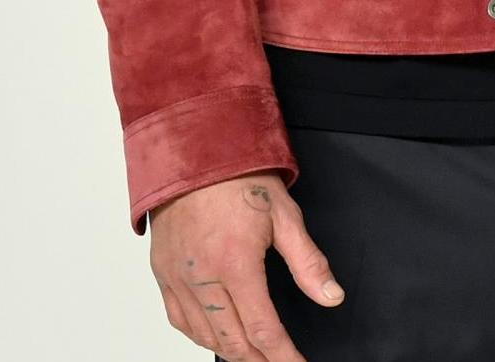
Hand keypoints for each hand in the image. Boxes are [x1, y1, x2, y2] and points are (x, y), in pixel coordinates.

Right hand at [147, 171, 342, 359]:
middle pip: (231, 341)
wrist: (194, 153)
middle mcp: (201, 277)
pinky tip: (216, 336)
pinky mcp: (163, 273)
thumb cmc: (239, 177)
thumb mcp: (285, 215)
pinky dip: (199, 335)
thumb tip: (331, 296)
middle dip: (259, 360)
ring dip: (230, 351)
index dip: (283, 355)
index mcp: (235, 263)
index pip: (263, 329)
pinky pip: (178, 319)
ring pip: (203, 335)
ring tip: (254, 356)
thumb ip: (308, 262)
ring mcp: (177, 277)